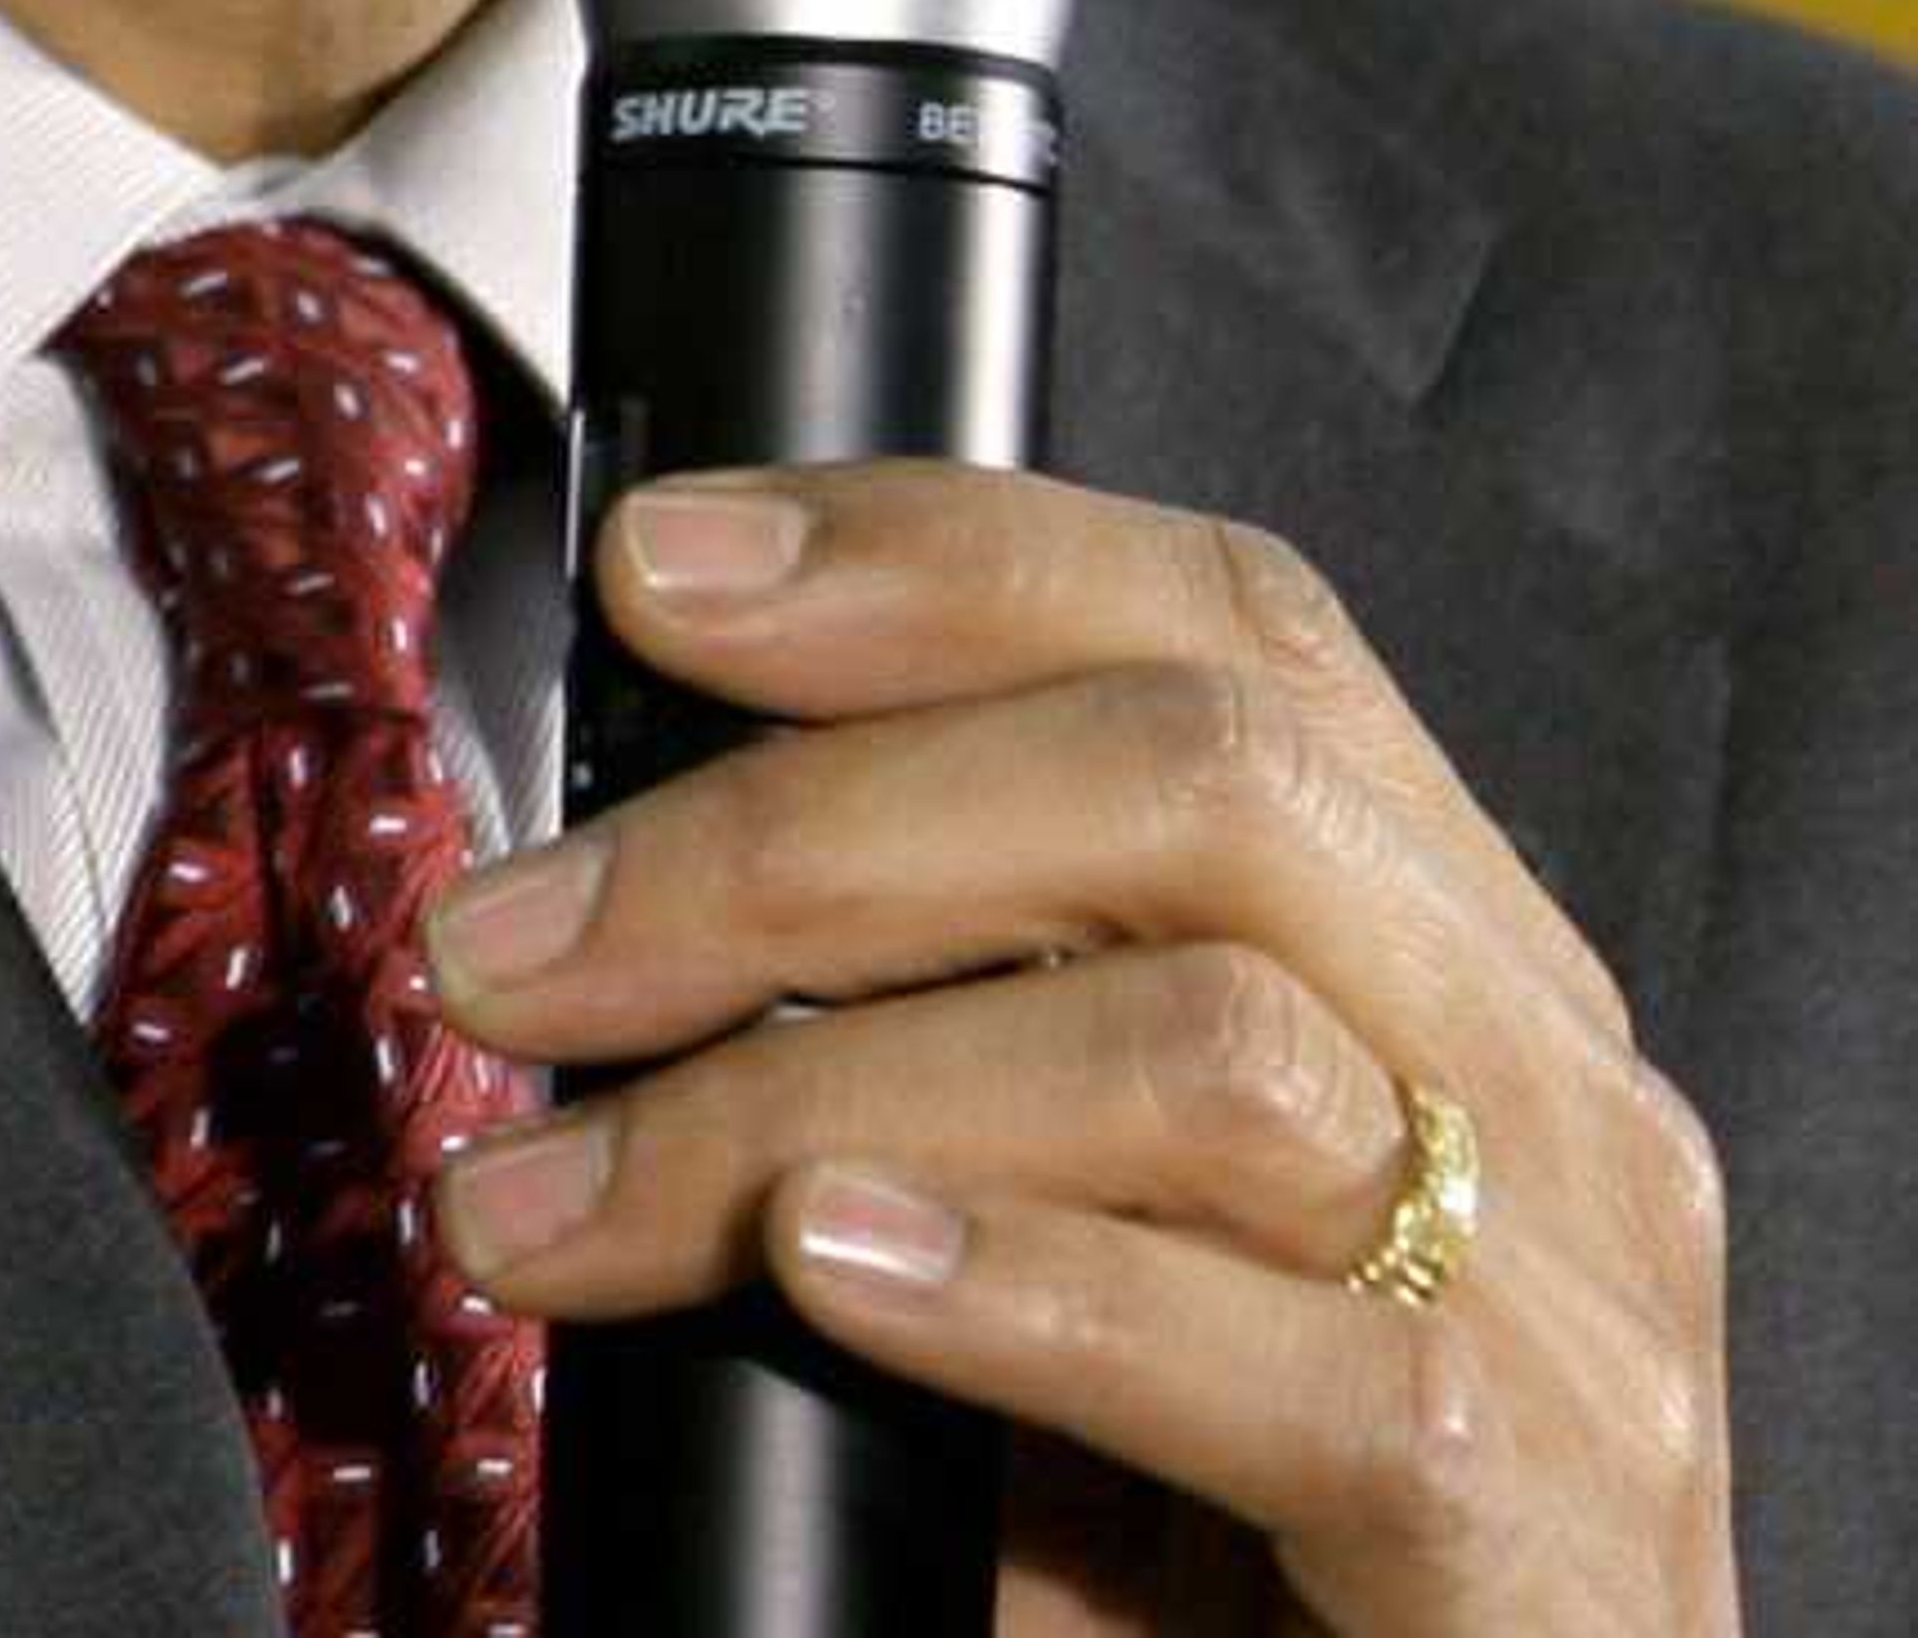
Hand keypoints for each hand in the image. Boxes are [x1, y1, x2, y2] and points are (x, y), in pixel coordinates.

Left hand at [421, 462, 1733, 1632]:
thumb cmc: (1232, 1552)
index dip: (936, 556)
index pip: (1230, 628)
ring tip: (566, 1195)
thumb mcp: (1101, 1220)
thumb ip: (967, 1030)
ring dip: (823, 1084)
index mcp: (1453, 958)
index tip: (655, 573)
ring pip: (1210, 1046)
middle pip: (1198, 780)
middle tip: (511, 946)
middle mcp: (1552, 1091)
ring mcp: (1583, 1320)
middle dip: (796, 828)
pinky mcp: (1546, 1551)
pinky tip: (829, 1268)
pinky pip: (1306, 1365)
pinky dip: (1030, 1288)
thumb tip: (625, 885)